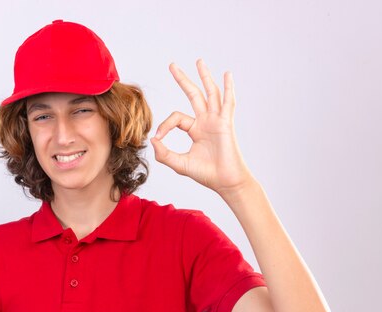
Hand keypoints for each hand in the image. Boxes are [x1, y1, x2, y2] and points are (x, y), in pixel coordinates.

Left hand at [150, 59, 253, 195]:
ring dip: (204, 77)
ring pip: (210, 93)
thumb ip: (164, 154)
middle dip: (182, 79)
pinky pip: (227, 103)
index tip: (158, 137)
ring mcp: (217, 121)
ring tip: (198, 61)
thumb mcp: (179, 163)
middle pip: (193, 95)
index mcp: (195, 129)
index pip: (176, 118)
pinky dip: (228, 89)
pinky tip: (227, 75)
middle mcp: (206, 122)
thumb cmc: (206, 174)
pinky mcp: (226, 123)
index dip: (165, 125)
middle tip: (171, 65)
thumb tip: (153, 140)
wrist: (225, 181)